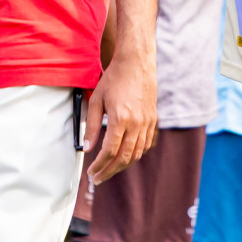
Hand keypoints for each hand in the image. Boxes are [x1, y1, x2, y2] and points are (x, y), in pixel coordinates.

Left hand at [85, 51, 156, 184]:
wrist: (136, 64)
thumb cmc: (114, 79)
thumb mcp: (96, 100)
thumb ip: (92, 126)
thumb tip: (88, 148)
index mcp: (120, 119)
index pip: (109, 151)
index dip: (99, 165)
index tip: (91, 172)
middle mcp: (136, 124)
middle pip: (124, 158)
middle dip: (110, 171)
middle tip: (98, 178)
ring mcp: (147, 123)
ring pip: (137, 154)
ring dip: (122, 165)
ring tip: (109, 169)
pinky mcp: (153, 120)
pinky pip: (145, 145)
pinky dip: (135, 154)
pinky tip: (124, 156)